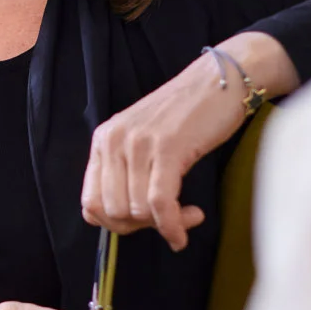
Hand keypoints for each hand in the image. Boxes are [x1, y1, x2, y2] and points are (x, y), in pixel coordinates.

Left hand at [81, 32, 299, 250]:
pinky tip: (185, 228)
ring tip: (188, 215)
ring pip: (137, 211)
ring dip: (165, 224)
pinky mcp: (167, 148)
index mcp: (103, 140)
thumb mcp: (143, 139)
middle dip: (142, 226)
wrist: (219, 81)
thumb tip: (126, 220)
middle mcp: (114, 141)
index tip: (142, 223)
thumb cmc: (186, 114)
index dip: (115, 224)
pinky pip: (160, 203)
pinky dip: (173, 225)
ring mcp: (138, 144)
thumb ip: (126, 171)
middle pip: (113, 212)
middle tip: (168, 218)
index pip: (90, 203)